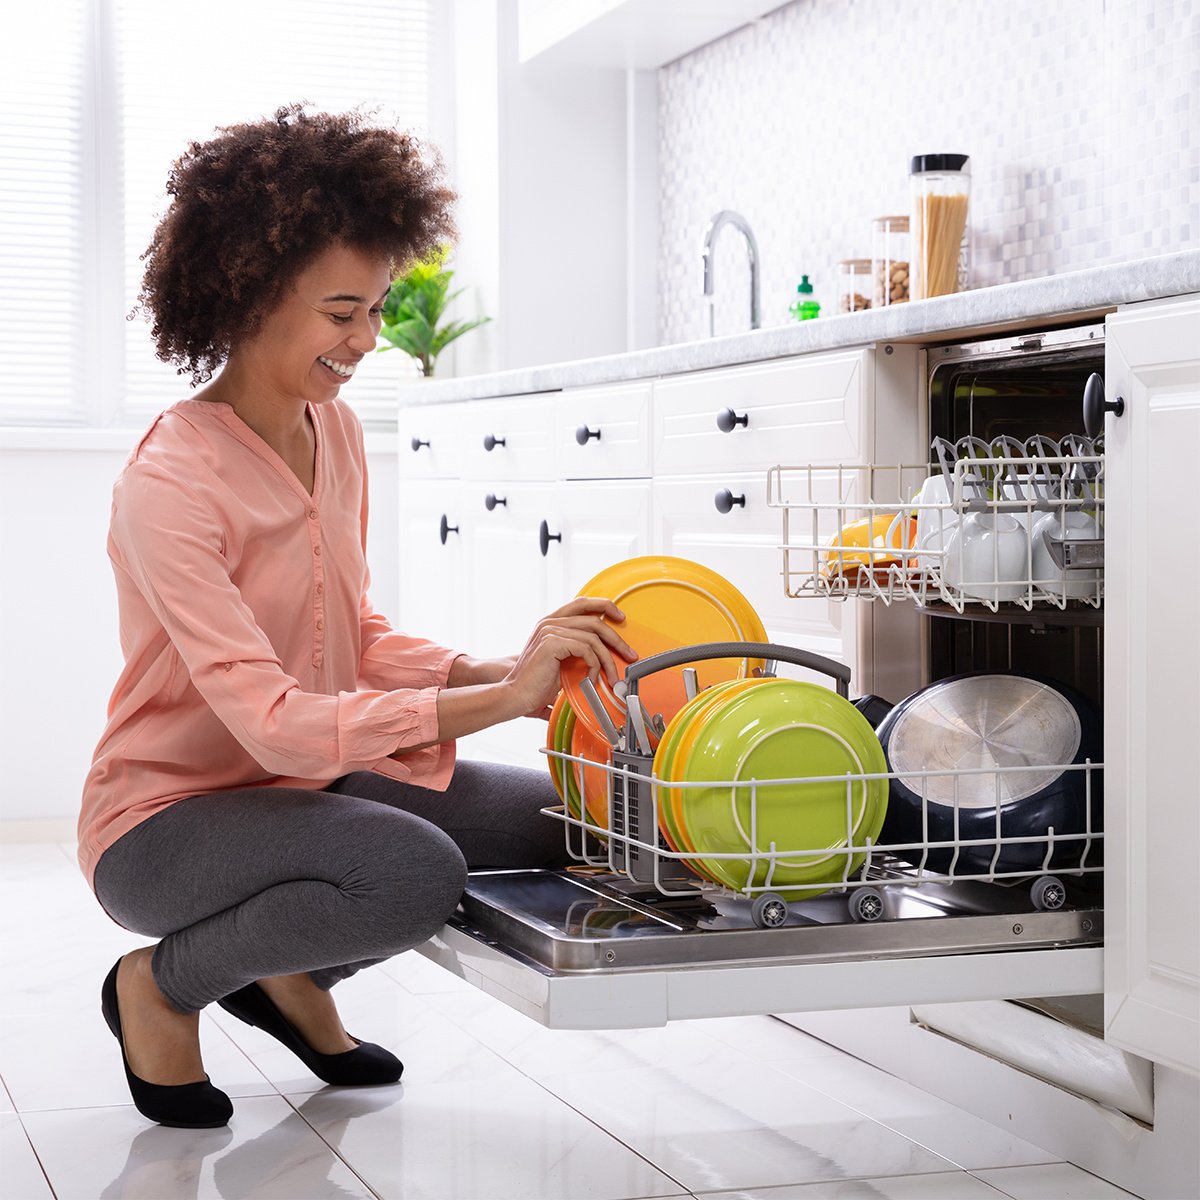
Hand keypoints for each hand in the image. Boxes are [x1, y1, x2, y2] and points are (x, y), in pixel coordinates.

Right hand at [504, 597, 636, 718]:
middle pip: (594, 619)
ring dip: (608, 659)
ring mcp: (550, 631)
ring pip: (593, 637)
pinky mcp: (552, 643)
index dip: (604, 606)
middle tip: (629, 653)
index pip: (581, 603)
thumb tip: (600, 655)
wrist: (516, 696)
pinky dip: (595, 665)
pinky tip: (592, 678)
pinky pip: (586, 648)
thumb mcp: (560, 662)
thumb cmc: (535, 684)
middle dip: (616, 637)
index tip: (620, 617)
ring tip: (612, 676)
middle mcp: (550, 623)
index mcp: (550, 623)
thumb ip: (575, 651)